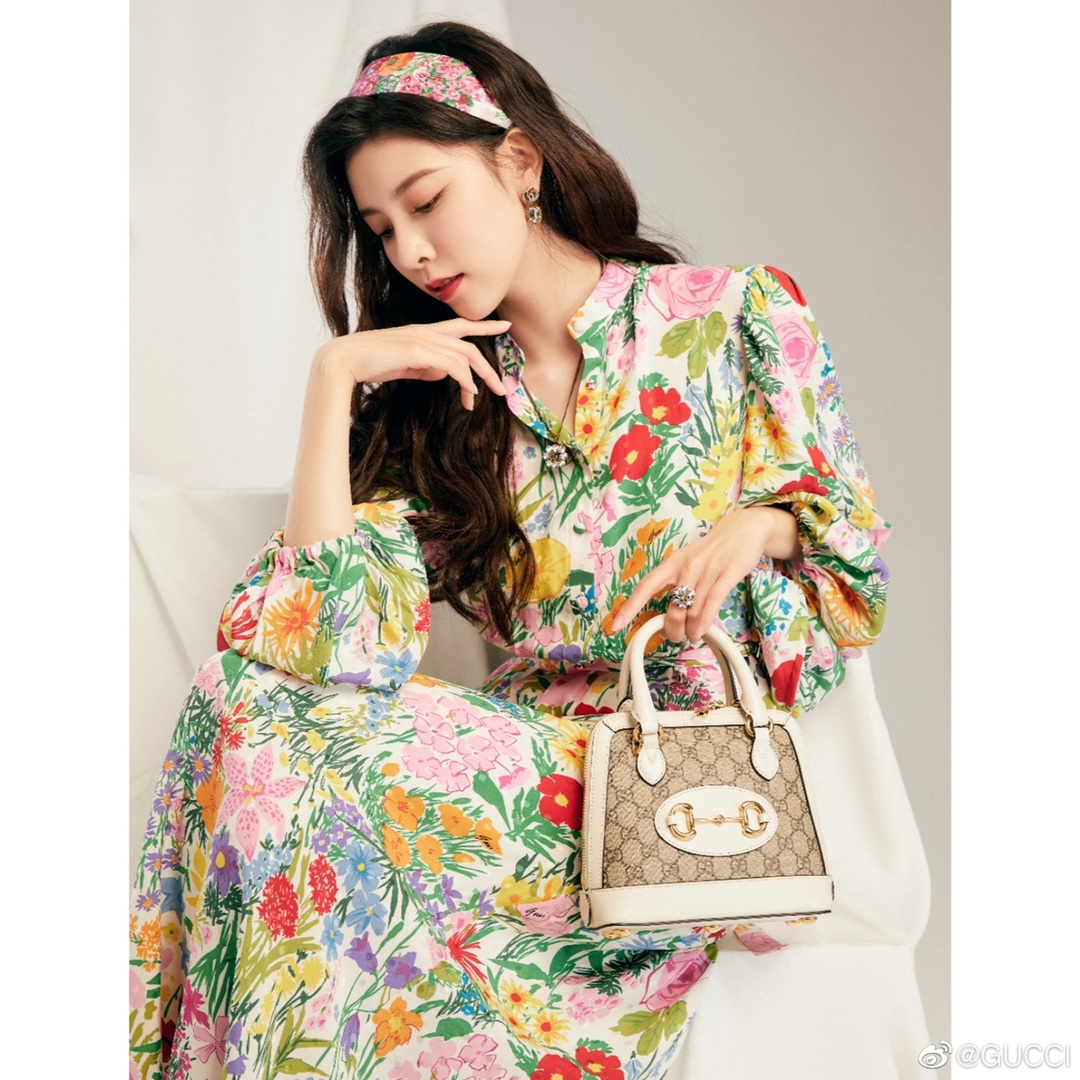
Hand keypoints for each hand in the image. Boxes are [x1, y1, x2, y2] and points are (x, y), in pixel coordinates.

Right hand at [318, 317, 510, 409]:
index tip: (505, 326)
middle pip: (469, 345)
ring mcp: (422, 339)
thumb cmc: (372, 363)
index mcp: (423, 332)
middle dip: (488, 367)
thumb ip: (426, 367)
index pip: (460, 325)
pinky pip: (451, 364)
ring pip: (463, 356)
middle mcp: (426, 332)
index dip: (484, 325)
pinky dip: (464, 380)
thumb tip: (443, 374)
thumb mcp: (406, 366)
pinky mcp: (416, 351)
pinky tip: (468, 394)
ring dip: (477, 379)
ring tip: (480, 399)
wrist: (345, 359)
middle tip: (501, 388)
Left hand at [607, 506, 797, 644]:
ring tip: (691, 636)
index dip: (630, 607)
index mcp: (672, 563)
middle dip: (671, 629)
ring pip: (692, 609)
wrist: (743, 529)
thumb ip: (677, 584)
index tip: (616, 625)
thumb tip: (667, 616)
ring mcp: (707, 570)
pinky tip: (700, 632)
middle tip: (674, 636)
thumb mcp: (688, 562)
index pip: (646, 586)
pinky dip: (704, 622)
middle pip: (672, 607)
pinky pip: (712, 603)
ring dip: (689, 630)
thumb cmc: (712, 551)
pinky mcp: (728, 573)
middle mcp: (686, 566)